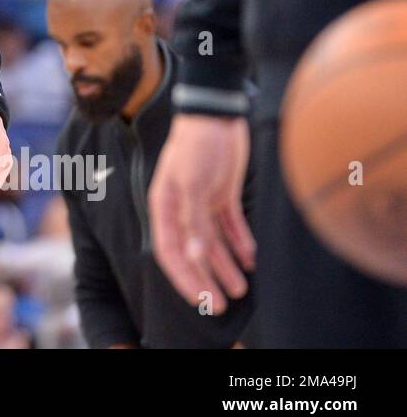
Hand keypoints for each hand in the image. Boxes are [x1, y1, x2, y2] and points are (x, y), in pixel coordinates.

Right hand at [149, 114, 254, 311]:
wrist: (217, 112)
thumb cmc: (198, 144)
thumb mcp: (194, 183)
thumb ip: (193, 220)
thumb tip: (195, 256)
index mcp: (165, 206)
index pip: (171, 251)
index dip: (185, 278)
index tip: (202, 300)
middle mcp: (181, 207)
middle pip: (192, 252)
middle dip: (207, 278)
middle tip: (224, 303)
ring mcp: (202, 200)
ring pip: (213, 242)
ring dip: (226, 265)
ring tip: (242, 287)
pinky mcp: (222, 193)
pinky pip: (230, 226)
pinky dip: (239, 242)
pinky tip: (250, 258)